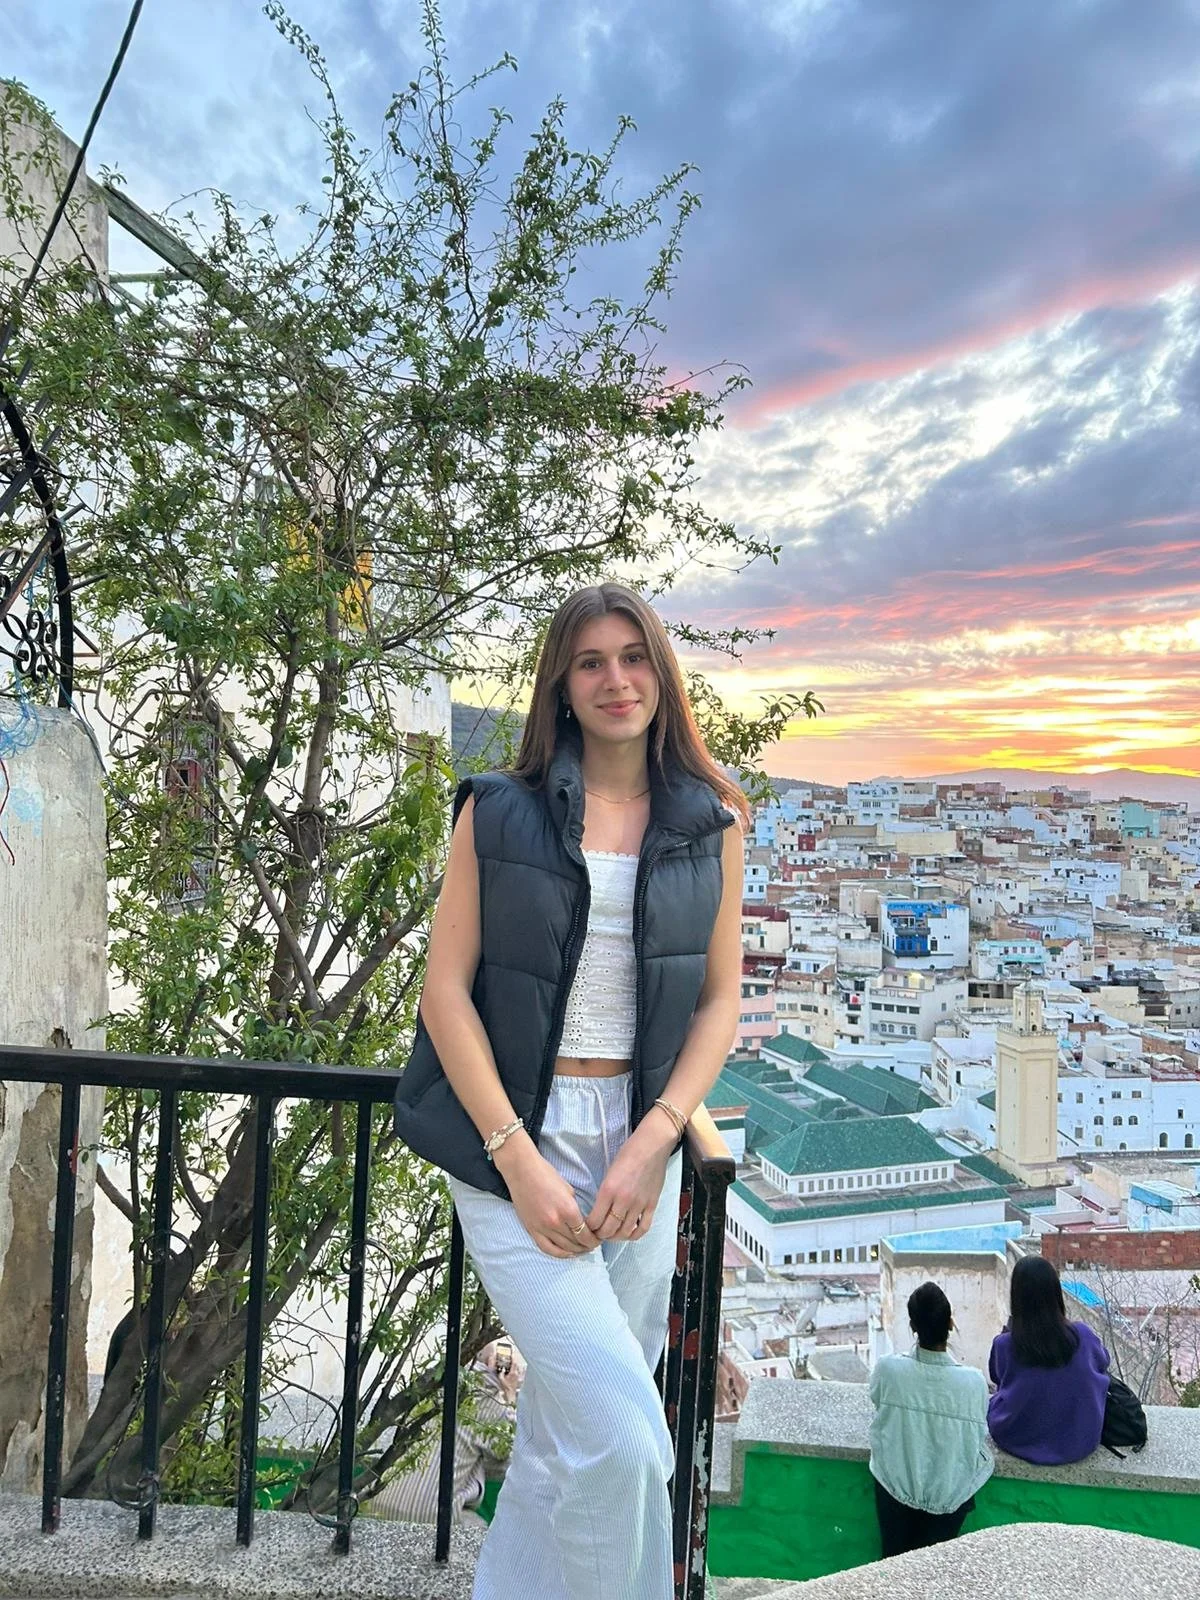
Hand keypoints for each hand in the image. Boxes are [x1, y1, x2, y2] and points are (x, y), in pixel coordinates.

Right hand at [494, 1134, 599, 1257]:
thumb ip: (576, 1209)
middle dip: (587, 1245)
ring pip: (563, 1248)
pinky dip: (558, 1254)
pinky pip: (546, 1248)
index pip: (585, 1233)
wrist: (522, 1171)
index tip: (599, 1238)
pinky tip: (567, 1253)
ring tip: (582, 1249)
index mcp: (568, 1210)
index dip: (594, 1239)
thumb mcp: (569, 1190)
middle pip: (576, 1243)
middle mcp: (555, 1222)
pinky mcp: (531, 1230)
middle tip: (594, 1244)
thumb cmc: (546, 1175)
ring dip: (575, 1251)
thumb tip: (582, 1223)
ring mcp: (542, 1228)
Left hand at [586, 1113, 674, 1241]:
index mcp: (608, 1190)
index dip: (589, 1228)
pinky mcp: (652, 1205)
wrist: (651, 1146)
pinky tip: (629, 1233)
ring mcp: (639, 1204)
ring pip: (624, 1232)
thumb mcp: (609, 1172)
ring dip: (615, 1237)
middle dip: (600, 1235)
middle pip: (608, 1230)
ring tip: (611, 1234)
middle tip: (597, 1234)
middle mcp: (623, 1200)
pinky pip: (643, 1228)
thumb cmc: (627, 1154)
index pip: (594, 1220)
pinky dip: (634, 1235)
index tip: (587, 1228)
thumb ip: (605, 1194)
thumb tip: (599, 1212)